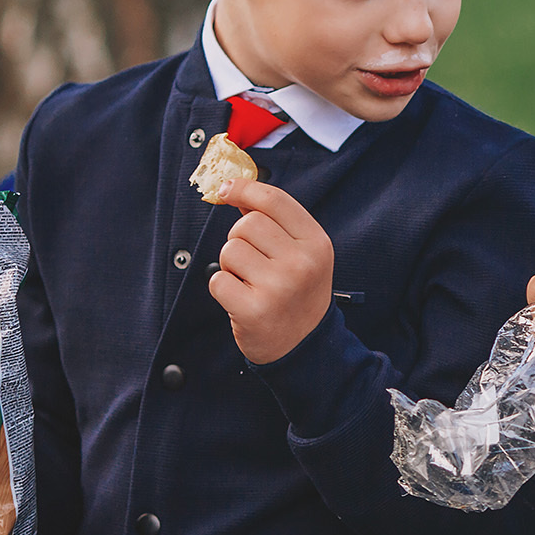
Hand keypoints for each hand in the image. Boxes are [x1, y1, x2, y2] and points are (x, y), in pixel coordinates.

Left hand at [209, 178, 336, 364]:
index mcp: (317, 243)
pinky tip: (242, 299)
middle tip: (253, 262)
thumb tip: (235, 190)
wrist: (305, 346)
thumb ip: (276, 222)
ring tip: (250, 282)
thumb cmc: (299, 293)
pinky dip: (223, 288)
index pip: (274, 201)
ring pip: (229, 250)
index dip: (245, 189)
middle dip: (239, 239)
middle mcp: (301, 263)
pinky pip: (217, 280)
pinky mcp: (253, 310)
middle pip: (246, 224)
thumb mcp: (303, 254)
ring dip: (230, 265)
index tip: (226, 189)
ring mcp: (278, 287)